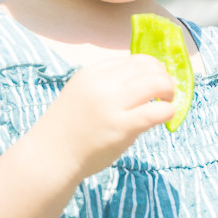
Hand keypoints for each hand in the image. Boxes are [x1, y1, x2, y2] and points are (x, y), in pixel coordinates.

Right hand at [31, 55, 176, 181]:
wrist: (49, 157)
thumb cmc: (68, 129)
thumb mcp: (83, 94)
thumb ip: (108, 85)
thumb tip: (146, 81)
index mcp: (93, 73)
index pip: (134, 60)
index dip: (152, 68)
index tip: (157, 80)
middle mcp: (102, 84)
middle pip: (148, 68)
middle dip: (164, 78)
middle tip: (166, 92)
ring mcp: (112, 105)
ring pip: (156, 83)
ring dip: (169, 90)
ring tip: (167, 102)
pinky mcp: (121, 127)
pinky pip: (156, 111)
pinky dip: (168, 110)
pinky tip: (167, 116)